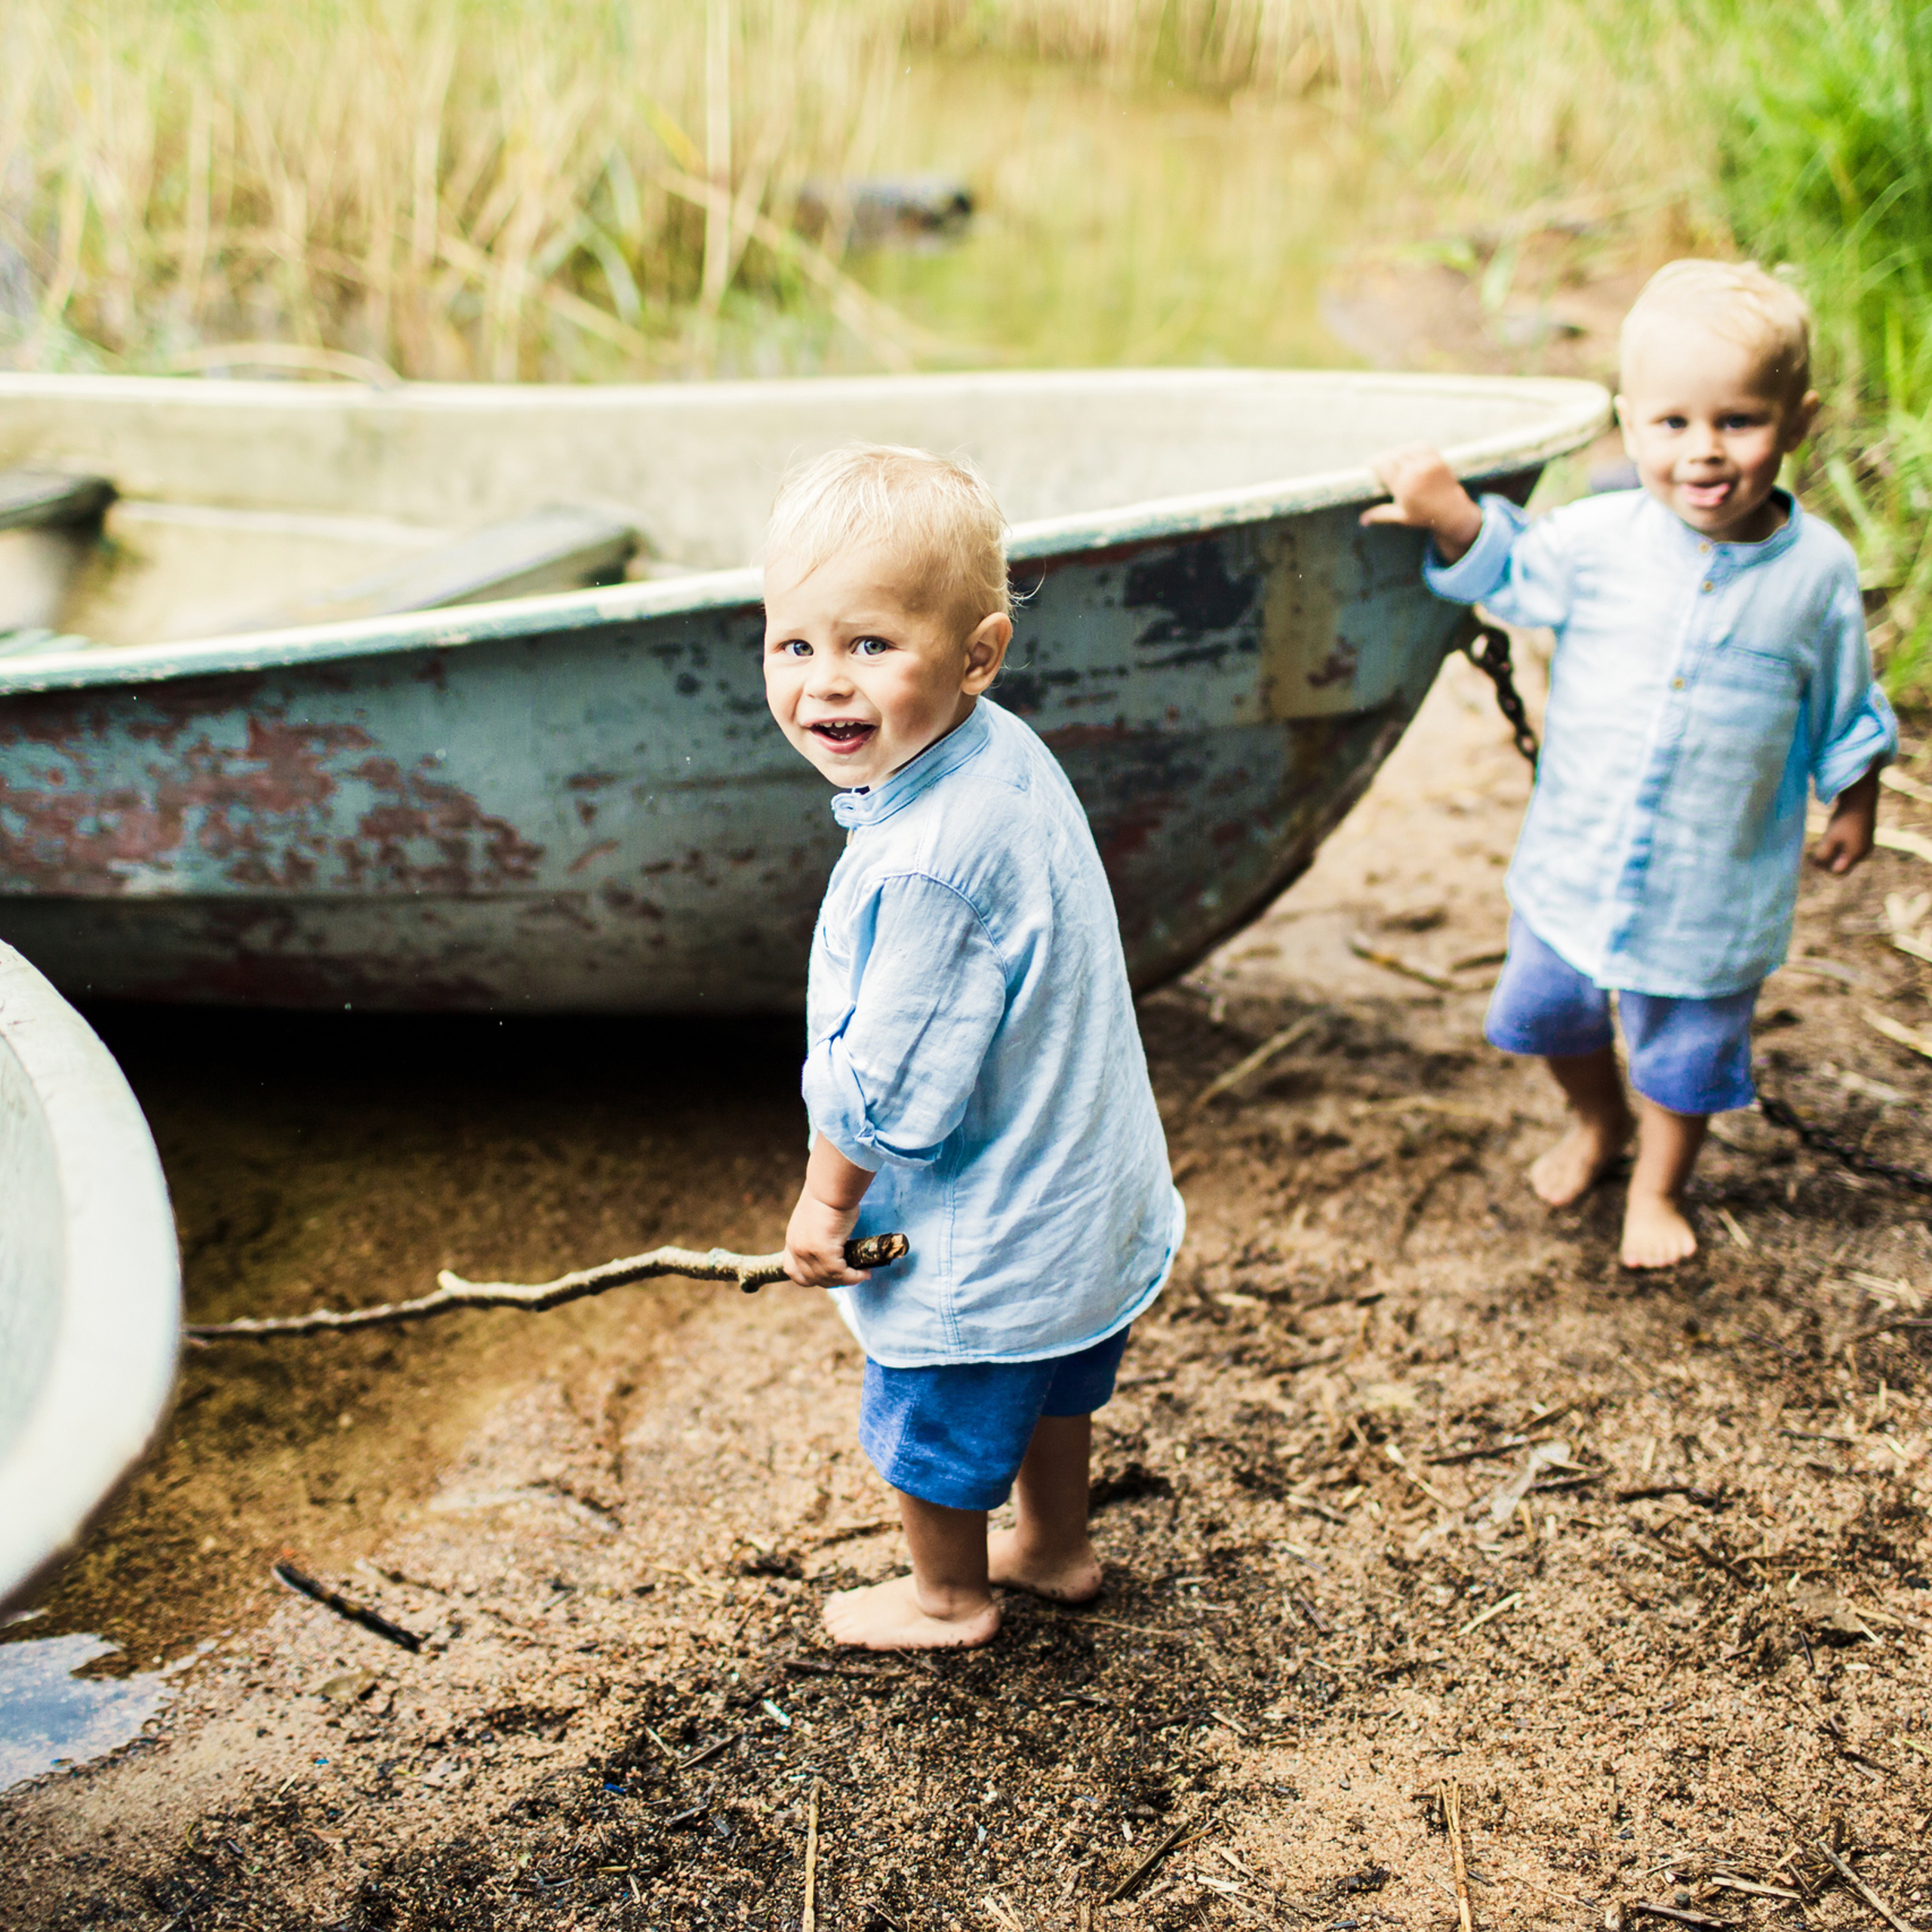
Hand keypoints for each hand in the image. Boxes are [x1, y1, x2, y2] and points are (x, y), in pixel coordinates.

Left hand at [782, 1189, 868, 1286]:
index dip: (809, 1277)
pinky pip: (840, 1273)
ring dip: (847, 1280)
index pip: (792, 1270)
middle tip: (850, 1276)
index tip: (826, 1276)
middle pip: (811, 1279)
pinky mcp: (824, 1252)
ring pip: (827, 1279)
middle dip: (832, 1281)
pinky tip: (865, 1272)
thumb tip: (838, 1241)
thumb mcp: (819, 1219)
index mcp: (793, 1239)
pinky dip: (854, 1276)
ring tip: (862, 1274)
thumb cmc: (829, 1194)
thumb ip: (822, 1234)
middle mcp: (796, 1249)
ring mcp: (808, 1252)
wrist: (830, 1185)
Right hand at [1359, 443, 1484, 562]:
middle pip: (1393, 455)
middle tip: (1378, 463)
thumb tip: (1362, 520)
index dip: (1374, 462)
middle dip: (1383, 457)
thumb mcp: (1401, 517)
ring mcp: (1428, 464)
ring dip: (1397, 451)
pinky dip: (1411, 447)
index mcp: (1404, 485)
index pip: (1383, 465)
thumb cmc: (1424, 516)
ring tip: (1392, 458)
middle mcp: (1415, 472)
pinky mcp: (1437, 459)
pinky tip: (1407, 453)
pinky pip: (1420, 445)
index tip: (1368, 466)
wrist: (1453, 512)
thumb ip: (1381, 515)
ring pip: (1405, 448)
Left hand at [1812, 765, 1879, 874]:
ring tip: (1825, 841)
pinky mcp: (1864, 836)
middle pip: (1841, 865)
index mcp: (1856, 855)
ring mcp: (1865, 844)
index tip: (1813, 858)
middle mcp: (1863, 852)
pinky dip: (1838, 845)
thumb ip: (1822, 854)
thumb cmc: (1844, 819)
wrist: (1860, 798)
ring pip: (1845, 856)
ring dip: (1832, 853)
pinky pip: (1848, 847)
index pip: (1838, 872)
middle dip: (1828, 861)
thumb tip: (1815, 866)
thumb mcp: (1830, 838)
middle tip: (1816, 850)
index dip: (1824, 868)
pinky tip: (1833, 835)